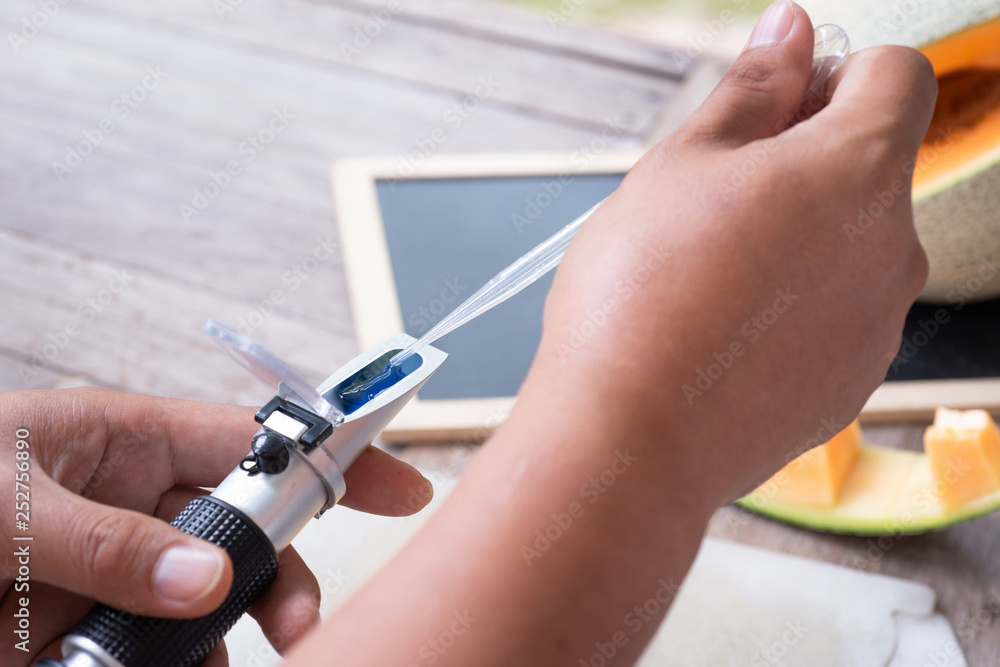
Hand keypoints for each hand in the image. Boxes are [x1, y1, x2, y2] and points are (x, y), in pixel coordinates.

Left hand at [0, 387, 432, 665]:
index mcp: (124, 441)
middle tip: (298, 631)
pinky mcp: (83, 630)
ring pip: (205, 607)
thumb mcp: (7, 503)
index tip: (401, 489)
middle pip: (245, 536)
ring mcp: (112, 572)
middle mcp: (132, 504)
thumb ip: (109, 541)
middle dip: (281, 580)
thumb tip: (209, 582)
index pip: (254, 441)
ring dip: (217, 645)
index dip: (331, 459)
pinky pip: (155, 655)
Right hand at [532, 2, 936, 507]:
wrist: (631, 436)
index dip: (835, 77)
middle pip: (872, 169)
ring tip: (710, 277)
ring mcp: (878, 325)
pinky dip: (796, 308)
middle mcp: (892, 249)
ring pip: (851, 247)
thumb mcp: (681, 164)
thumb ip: (753, 89)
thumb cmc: (641, 296)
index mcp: (856, 173)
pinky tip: (725, 331)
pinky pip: (837, 316)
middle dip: (806, 165)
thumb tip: (792, 30)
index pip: (898, 77)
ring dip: (799, 239)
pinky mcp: (851, 383)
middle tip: (715, 202)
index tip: (779, 111)